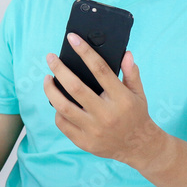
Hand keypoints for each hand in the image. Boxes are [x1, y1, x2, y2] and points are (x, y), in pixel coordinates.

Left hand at [43, 33, 166, 169]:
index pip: (100, 69)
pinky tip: (56, 101)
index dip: (84, 51)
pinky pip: (63, 124)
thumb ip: (131, 73)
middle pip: (75, 88)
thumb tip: (125, 53)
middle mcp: (106, 114)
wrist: (138, 147)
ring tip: (47, 79)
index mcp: (121, 98)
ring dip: (51, 90)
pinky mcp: (85, 142)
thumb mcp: (138, 92)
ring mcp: (94, 130)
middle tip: (50, 58)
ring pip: (63, 107)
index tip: (72, 38)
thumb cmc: (136, 114)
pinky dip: (57, 111)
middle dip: (59, 69)